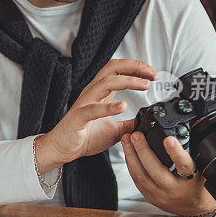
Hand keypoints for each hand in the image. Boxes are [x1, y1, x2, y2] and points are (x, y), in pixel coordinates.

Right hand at [35, 59, 156, 172]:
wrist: (63, 149)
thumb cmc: (84, 137)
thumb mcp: (114, 130)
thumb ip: (129, 124)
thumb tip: (145, 122)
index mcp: (100, 93)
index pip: (118, 71)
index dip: (136, 68)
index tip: (153, 74)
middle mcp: (92, 93)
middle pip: (112, 68)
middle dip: (134, 67)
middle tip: (152, 73)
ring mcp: (85, 103)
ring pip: (106, 83)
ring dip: (128, 81)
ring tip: (145, 85)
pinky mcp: (79, 117)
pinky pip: (94, 109)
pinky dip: (109, 107)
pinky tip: (123, 106)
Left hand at [120, 108, 215, 216]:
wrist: (199, 209)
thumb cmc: (207, 184)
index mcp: (194, 180)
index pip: (184, 166)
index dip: (176, 153)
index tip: (168, 139)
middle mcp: (176, 190)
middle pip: (156, 171)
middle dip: (143, 151)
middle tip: (136, 134)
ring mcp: (162, 195)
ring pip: (143, 176)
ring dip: (132, 156)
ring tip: (127, 138)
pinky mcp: (151, 197)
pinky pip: (138, 181)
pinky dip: (132, 165)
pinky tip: (128, 152)